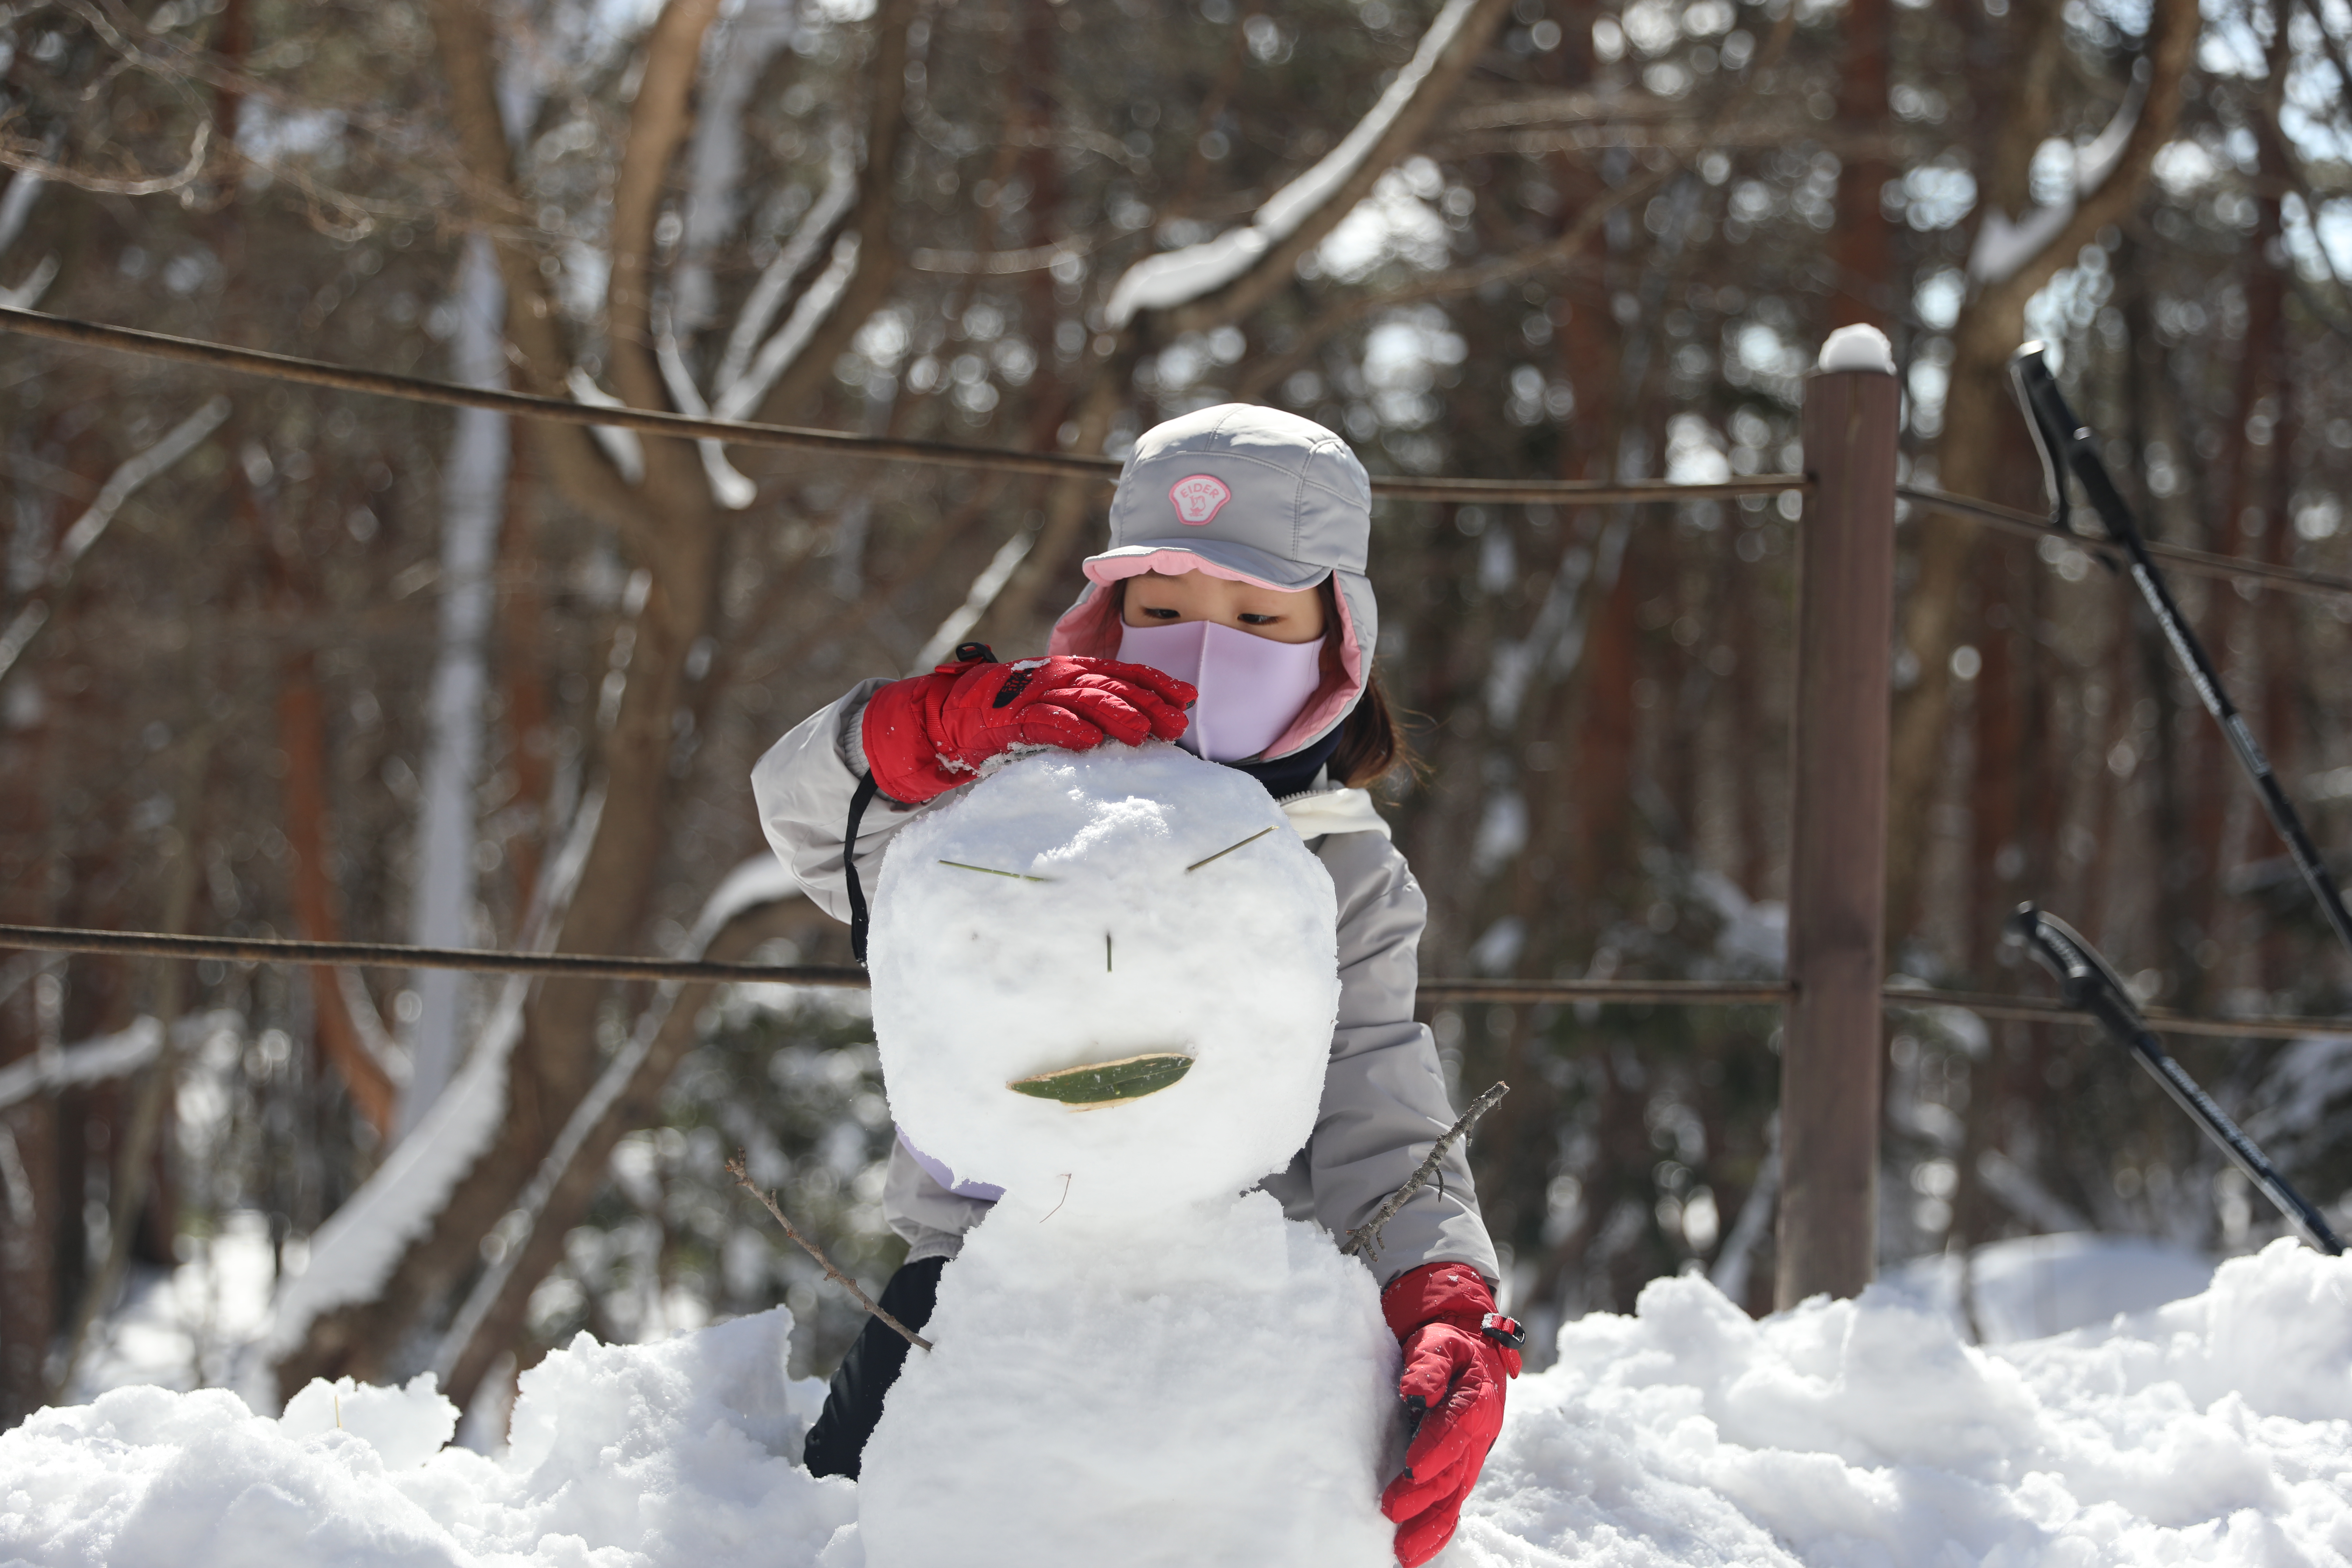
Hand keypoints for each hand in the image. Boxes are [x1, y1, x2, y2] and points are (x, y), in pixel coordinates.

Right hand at [859, 651, 1195, 803]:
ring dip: (1117, 715)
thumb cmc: (1001, 715)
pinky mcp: (1009, 717)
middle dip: (1150, 703)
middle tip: (1179, 723)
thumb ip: (1084, 710)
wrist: (944, 716)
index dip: (1157, 683)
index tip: (1188, 697)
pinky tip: (1090, 741)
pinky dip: (1067, 729)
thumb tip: (1132, 727)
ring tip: (1146, 733)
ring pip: (1084, 700)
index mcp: (1068, 671)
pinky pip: (1043, 721)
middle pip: (1112, 685)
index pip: (1121, 673)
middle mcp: (1055, 676)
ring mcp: (1032, 694)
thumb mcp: (1051, 706)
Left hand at [1378, 1262, 1521, 1567]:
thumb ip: (1428, 1363)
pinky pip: (1451, 1502)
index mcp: (1477, 1399)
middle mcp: (1477, 1435)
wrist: (1465, 1351)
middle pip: (1454, 1471)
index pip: (1458, 1427)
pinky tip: (1417, 1549)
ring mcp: (1469, 1457)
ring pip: (1455, 1497)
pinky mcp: (1458, 1469)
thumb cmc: (1446, 1346)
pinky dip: (1436, 1528)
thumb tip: (1415, 1391)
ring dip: (1431, 1526)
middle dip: (1423, 1495)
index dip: (1436, 1449)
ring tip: (1405, 1553)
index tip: (1411, 1467)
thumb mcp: (1439, 1342)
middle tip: (1391, 1511)